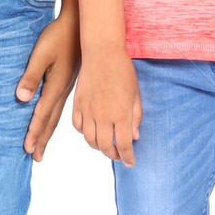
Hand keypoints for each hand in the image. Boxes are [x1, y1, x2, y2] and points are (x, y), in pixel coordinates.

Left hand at [16, 14, 80, 161]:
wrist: (79, 26)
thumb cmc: (58, 36)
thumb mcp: (41, 54)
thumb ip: (31, 75)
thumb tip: (21, 98)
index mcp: (56, 86)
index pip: (42, 115)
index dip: (33, 132)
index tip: (27, 149)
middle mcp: (62, 91)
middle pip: (51, 121)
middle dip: (42, 139)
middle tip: (36, 158)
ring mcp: (67, 87)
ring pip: (56, 115)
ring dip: (48, 132)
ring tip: (42, 146)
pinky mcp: (68, 82)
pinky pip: (60, 107)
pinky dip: (53, 119)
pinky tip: (52, 120)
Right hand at [72, 48, 140, 165]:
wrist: (102, 52)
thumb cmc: (123, 71)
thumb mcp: (136, 95)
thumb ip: (136, 118)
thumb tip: (134, 137)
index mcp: (121, 114)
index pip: (123, 145)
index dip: (128, 157)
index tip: (130, 162)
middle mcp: (103, 116)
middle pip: (105, 146)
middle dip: (113, 155)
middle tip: (119, 155)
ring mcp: (88, 110)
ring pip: (90, 139)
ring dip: (98, 146)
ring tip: (106, 144)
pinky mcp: (78, 104)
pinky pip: (78, 126)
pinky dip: (84, 133)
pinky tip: (92, 130)